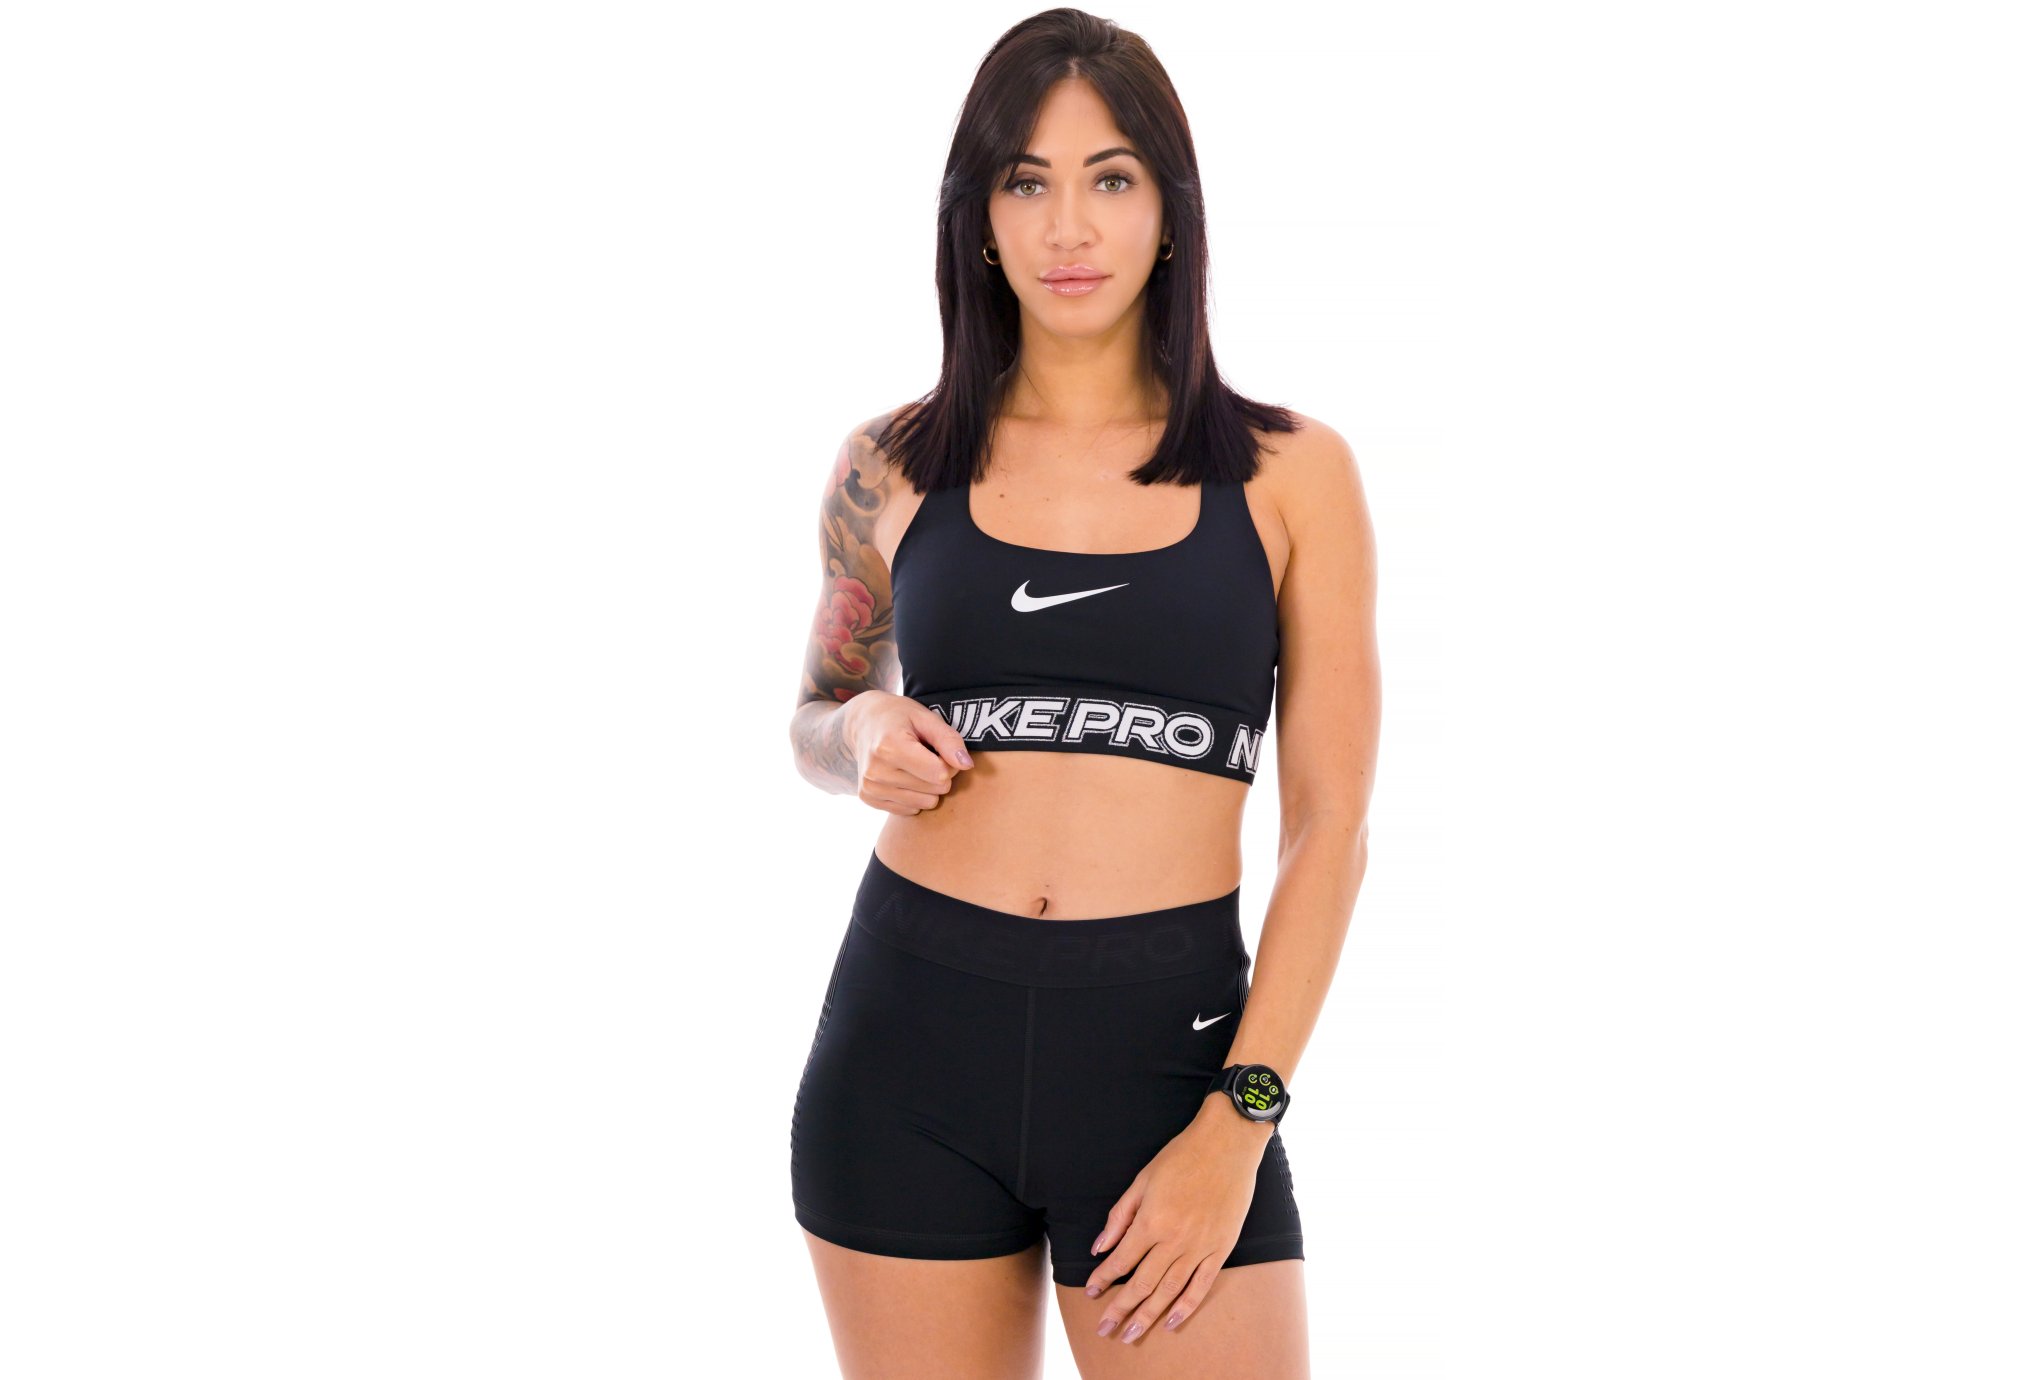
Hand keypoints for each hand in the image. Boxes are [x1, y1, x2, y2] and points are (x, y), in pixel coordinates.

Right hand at [841, 691, 972, 814]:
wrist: (863, 723)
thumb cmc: (899, 717)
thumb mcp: (925, 717)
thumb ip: (948, 740)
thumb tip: (966, 765)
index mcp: (890, 746)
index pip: (940, 774)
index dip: (949, 763)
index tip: (940, 750)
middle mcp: (877, 770)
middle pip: (934, 790)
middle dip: (939, 775)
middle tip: (927, 756)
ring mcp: (870, 787)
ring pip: (924, 803)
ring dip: (927, 787)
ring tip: (914, 765)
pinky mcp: (868, 798)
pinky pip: (909, 810)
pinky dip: (913, 795)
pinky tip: (903, 776)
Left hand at [1082, 1105, 1270, 1342]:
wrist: (1228, 1143)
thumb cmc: (1182, 1156)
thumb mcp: (1143, 1179)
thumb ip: (1120, 1216)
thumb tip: (1100, 1247)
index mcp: (1152, 1220)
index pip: (1121, 1260)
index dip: (1103, 1279)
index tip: (1091, 1293)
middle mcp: (1175, 1239)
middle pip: (1142, 1284)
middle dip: (1120, 1309)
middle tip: (1105, 1331)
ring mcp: (1200, 1246)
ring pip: (1169, 1291)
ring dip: (1148, 1316)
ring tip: (1131, 1334)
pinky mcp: (1221, 1248)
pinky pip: (1201, 1285)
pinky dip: (1186, 1306)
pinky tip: (1171, 1322)